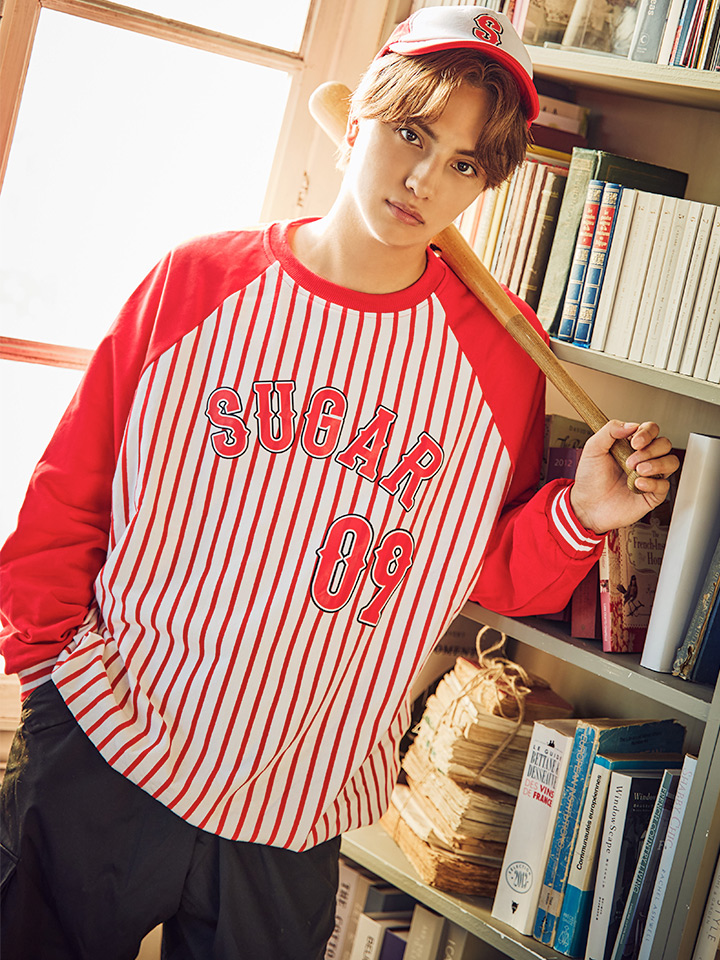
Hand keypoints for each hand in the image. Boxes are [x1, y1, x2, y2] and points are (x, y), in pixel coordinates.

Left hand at [569, 420, 679, 534]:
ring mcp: (650, 476)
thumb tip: (631, 424)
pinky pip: (665, 485)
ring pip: (671, 462)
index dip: (647, 433)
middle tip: (630, 461)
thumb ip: (609, 431)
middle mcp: (644, 458)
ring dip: (656, 464)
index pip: (651, 430)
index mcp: (631, 445)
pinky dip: (652, 483)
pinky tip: (638, 484)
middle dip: (650, 450)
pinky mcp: (653, 494)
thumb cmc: (590, 479)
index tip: (635, 443)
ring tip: (637, 471)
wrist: (587, 506)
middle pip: (664, 444)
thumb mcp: (593, 449)